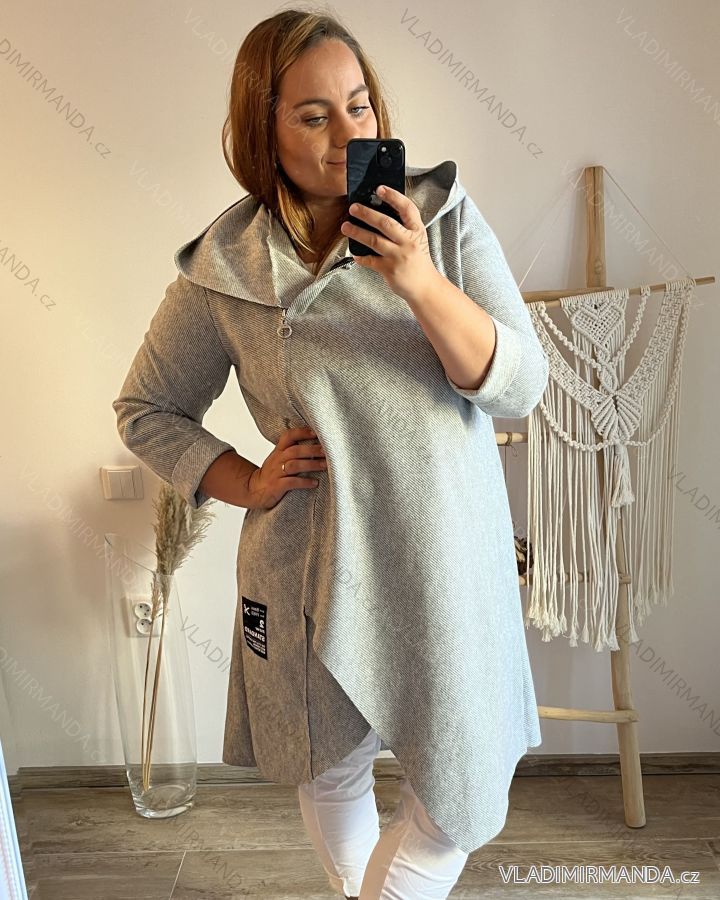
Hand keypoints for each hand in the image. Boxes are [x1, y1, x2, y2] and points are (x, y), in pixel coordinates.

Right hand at [246, 426, 326, 509]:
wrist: (254, 489)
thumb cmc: (273, 473)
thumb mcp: (279, 458)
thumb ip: (294, 450)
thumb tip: (319, 444)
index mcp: (279, 451)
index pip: (289, 436)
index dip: (302, 432)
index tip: (317, 432)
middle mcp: (277, 459)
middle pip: (295, 450)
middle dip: (312, 450)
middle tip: (327, 451)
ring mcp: (276, 473)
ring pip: (294, 465)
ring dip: (311, 465)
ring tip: (325, 466)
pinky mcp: (276, 486)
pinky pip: (291, 483)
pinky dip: (304, 482)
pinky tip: (314, 483)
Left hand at [340, 185, 439, 302]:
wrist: (424, 286)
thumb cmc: (418, 261)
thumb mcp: (417, 239)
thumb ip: (403, 227)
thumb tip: (379, 212)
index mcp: (417, 230)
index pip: (407, 208)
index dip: (393, 197)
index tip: (380, 189)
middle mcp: (408, 242)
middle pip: (385, 223)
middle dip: (367, 214)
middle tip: (353, 208)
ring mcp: (399, 256)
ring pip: (375, 241)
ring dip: (357, 232)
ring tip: (346, 227)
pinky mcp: (390, 270)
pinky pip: (371, 261)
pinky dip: (361, 257)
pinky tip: (355, 254)